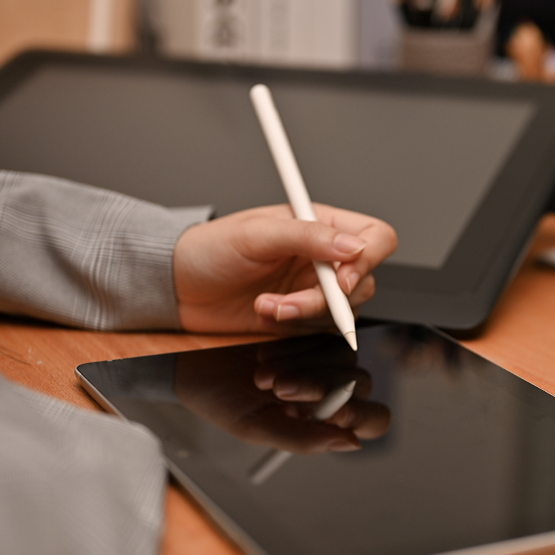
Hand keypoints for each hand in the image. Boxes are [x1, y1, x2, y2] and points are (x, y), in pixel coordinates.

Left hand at [173, 204, 396, 333]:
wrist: (179, 286)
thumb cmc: (211, 248)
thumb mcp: (257, 234)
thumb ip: (307, 236)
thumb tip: (353, 246)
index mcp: (321, 224)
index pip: (375, 238)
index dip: (367, 261)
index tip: (340, 279)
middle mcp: (324, 257)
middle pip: (363, 282)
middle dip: (326, 298)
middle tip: (289, 301)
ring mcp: (315, 288)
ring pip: (344, 311)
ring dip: (305, 314)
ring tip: (266, 305)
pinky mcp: (302, 318)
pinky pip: (322, 330)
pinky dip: (296, 328)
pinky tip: (266, 314)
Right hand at [173, 335, 390, 453]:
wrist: (189, 360)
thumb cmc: (221, 398)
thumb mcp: (255, 425)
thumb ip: (302, 438)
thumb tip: (351, 442)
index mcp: (326, 417)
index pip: (371, 419)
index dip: (359, 414)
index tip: (331, 413)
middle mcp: (331, 385)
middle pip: (361, 384)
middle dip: (321, 388)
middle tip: (279, 389)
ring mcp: (323, 354)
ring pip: (344, 357)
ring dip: (306, 366)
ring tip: (262, 372)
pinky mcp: (308, 326)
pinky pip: (324, 330)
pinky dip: (299, 342)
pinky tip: (265, 350)